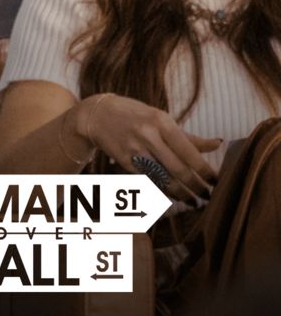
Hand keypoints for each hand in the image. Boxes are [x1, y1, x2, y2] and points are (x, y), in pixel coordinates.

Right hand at [73, 93, 222, 203]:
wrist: (96, 115)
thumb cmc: (135, 115)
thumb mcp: (161, 119)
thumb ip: (188, 136)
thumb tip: (219, 144)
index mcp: (162, 122)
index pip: (189, 152)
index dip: (205, 170)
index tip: (216, 181)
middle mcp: (148, 135)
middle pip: (178, 169)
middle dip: (196, 186)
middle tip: (208, 196)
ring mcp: (134, 149)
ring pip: (163, 179)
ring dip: (180, 193)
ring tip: (192, 200)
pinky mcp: (124, 161)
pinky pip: (147, 180)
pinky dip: (161, 190)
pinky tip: (172, 196)